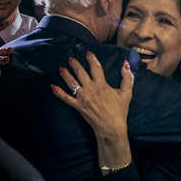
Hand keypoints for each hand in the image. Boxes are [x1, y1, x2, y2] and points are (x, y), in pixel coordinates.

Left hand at [53, 52, 132, 167]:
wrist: (111, 127)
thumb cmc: (119, 110)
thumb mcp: (126, 93)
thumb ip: (127, 77)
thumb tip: (125, 63)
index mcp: (101, 84)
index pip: (95, 67)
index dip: (91, 59)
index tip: (88, 52)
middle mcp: (90, 89)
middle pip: (81, 73)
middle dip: (75, 64)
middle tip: (70, 58)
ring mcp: (82, 98)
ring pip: (72, 83)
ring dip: (66, 75)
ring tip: (61, 68)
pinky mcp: (77, 106)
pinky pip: (66, 98)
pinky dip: (58, 92)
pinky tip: (53, 86)